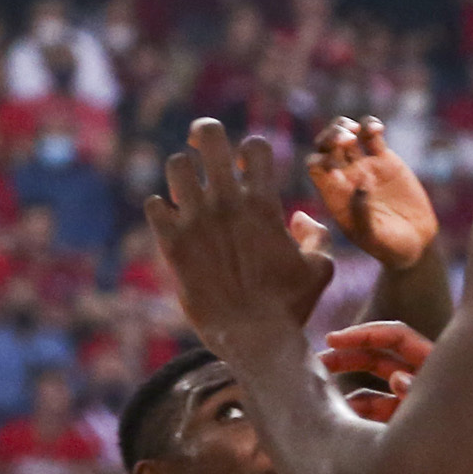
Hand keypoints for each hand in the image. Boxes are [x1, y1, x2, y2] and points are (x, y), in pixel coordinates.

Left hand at [146, 120, 332, 350]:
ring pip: (176, 164)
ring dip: (182, 172)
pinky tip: (173, 222)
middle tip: (204, 146)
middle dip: (205, 134)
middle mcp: (226, 204)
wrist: (252, 339)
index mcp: (263, 204)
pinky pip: (153, 204)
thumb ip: (317, 235)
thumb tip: (300, 216)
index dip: (251, 150)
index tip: (247, 167)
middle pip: (208, 135)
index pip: (254, 145)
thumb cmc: (289, 306)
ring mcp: (196, 221)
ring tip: (187, 189)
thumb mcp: (319, 269)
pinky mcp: (172, 243)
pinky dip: (161, 208)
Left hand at [304, 115, 439, 269]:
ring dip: (345, 126)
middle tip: (346, 138)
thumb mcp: (373, 237)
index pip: (315, 167)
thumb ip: (362, 214)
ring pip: (345, 135)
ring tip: (356, 130)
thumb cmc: (389, 247)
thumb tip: (360, 183)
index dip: (320, 159)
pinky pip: (372, 136)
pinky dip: (370, 126)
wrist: (415, 244)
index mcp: (334, 194)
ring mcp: (364, 166)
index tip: (336, 163)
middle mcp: (344, 177)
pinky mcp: (385, 160)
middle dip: (330, 137)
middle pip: (325, 146)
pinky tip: (378, 129)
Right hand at [318, 320, 431, 422]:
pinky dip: (355, 417)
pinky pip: (373, 418)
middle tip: (315, 363)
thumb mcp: (448, 410)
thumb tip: (396, 378)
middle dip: (345, 358)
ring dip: (346, 393)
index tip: (331, 340)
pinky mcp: (401, 431)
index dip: (364, 334)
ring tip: (319, 397)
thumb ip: (418, 392)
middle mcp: (421, 383)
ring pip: (371, 393)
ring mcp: (410, 408)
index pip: (396, 336)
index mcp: (435, 368)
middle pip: (378, 359)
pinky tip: (337, 424)